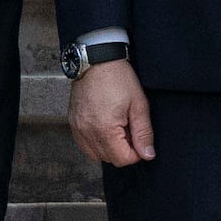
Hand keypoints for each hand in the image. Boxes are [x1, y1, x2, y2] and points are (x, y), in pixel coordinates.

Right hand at [69, 51, 154, 168]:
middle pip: (109, 159)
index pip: (122, 159)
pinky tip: (104, 126)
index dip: (136, 153)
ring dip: (109, 147)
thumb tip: (148, 155)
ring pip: (96, 155)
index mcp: (105, 129)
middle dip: (123, 149)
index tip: (139, 137)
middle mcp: (87, 132)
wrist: (96, 60)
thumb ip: (144, 133)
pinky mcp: (73, 124)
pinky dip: (96, 142)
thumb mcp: (139, 104)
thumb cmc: (118, 78)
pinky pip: (85, 145)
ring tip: (117, 126)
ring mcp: (77, 129)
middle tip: (129, 128)